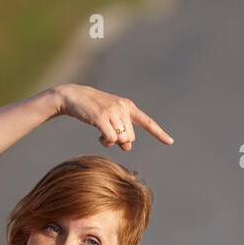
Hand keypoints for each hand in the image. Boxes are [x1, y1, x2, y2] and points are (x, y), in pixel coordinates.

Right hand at [52, 83, 173, 151]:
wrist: (72, 96)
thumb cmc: (92, 109)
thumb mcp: (110, 119)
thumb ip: (121, 132)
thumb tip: (127, 148)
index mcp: (128, 106)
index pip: (147, 122)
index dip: (159, 133)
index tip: (170, 142)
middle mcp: (122, 107)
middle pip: (131, 137)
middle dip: (121, 140)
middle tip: (108, 134)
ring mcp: (112, 111)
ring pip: (121, 139)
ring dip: (112, 142)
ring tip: (102, 134)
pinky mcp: (101, 117)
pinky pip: (111, 139)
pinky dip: (106, 142)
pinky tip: (100, 137)